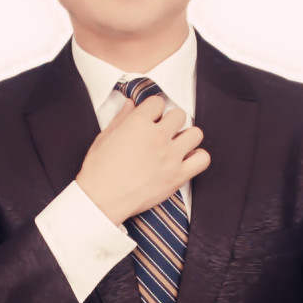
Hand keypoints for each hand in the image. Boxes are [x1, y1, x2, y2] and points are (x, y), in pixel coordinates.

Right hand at [76, 95, 210, 224]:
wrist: (101, 200)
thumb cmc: (99, 171)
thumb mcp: (104, 137)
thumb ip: (121, 118)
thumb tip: (130, 105)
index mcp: (138, 124)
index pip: (157, 102)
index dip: (153, 109)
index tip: (151, 117)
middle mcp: (157, 137)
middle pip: (179, 114)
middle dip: (171, 121)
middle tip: (163, 131)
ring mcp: (170, 156)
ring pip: (195, 134)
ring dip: (187, 137)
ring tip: (177, 144)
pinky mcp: (177, 176)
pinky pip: (203, 159)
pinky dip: (198, 158)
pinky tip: (186, 160)